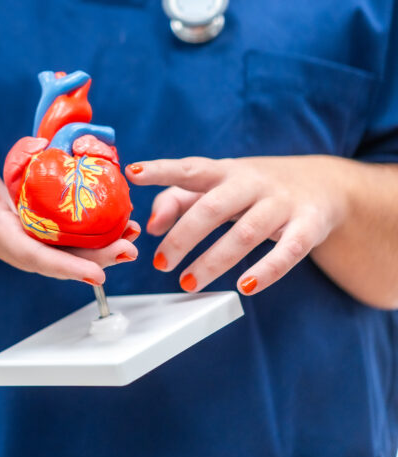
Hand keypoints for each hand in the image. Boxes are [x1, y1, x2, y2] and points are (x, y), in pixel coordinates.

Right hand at [0, 155, 139, 285]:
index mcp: (4, 237)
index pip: (36, 257)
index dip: (67, 267)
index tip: (96, 274)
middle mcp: (24, 244)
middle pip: (65, 259)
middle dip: (99, 258)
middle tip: (129, 249)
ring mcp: (37, 239)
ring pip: (75, 250)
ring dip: (107, 247)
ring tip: (134, 234)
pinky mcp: (47, 229)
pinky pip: (76, 235)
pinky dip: (101, 230)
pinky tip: (124, 220)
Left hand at [126, 156, 347, 295]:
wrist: (324, 184)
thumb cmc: (252, 189)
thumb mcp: (216, 187)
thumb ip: (176, 200)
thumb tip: (150, 226)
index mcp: (224, 171)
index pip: (189, 168)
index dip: (161, 170)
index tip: (132, 173)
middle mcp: (252, 183)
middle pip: (213, 207)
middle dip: (183, 237)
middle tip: (160, 263)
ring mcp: (282, 203)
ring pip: (245, 233)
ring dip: (214, 261)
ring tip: (188, 282)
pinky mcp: (308, 226)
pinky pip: (288, 252)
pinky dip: (266, 271)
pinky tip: (244, 287)